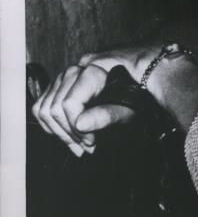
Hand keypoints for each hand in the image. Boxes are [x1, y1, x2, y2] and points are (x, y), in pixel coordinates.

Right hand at [32, 43, 160, 155]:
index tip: (91, 142)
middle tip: (87, 146)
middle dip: (69, 133)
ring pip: (44, 109)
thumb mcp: (128, 111)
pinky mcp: (58, 86)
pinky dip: (50, 125)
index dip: (76, 128)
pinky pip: (41, 107)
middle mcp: (75, 70)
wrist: (136, 90)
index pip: (68, 104)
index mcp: (92, 72)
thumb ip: (106, 115)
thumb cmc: (134, 100)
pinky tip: (67, 135)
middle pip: (54, 109)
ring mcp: (64, 77)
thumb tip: (80, 124)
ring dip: (59, 132)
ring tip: (79, 144)